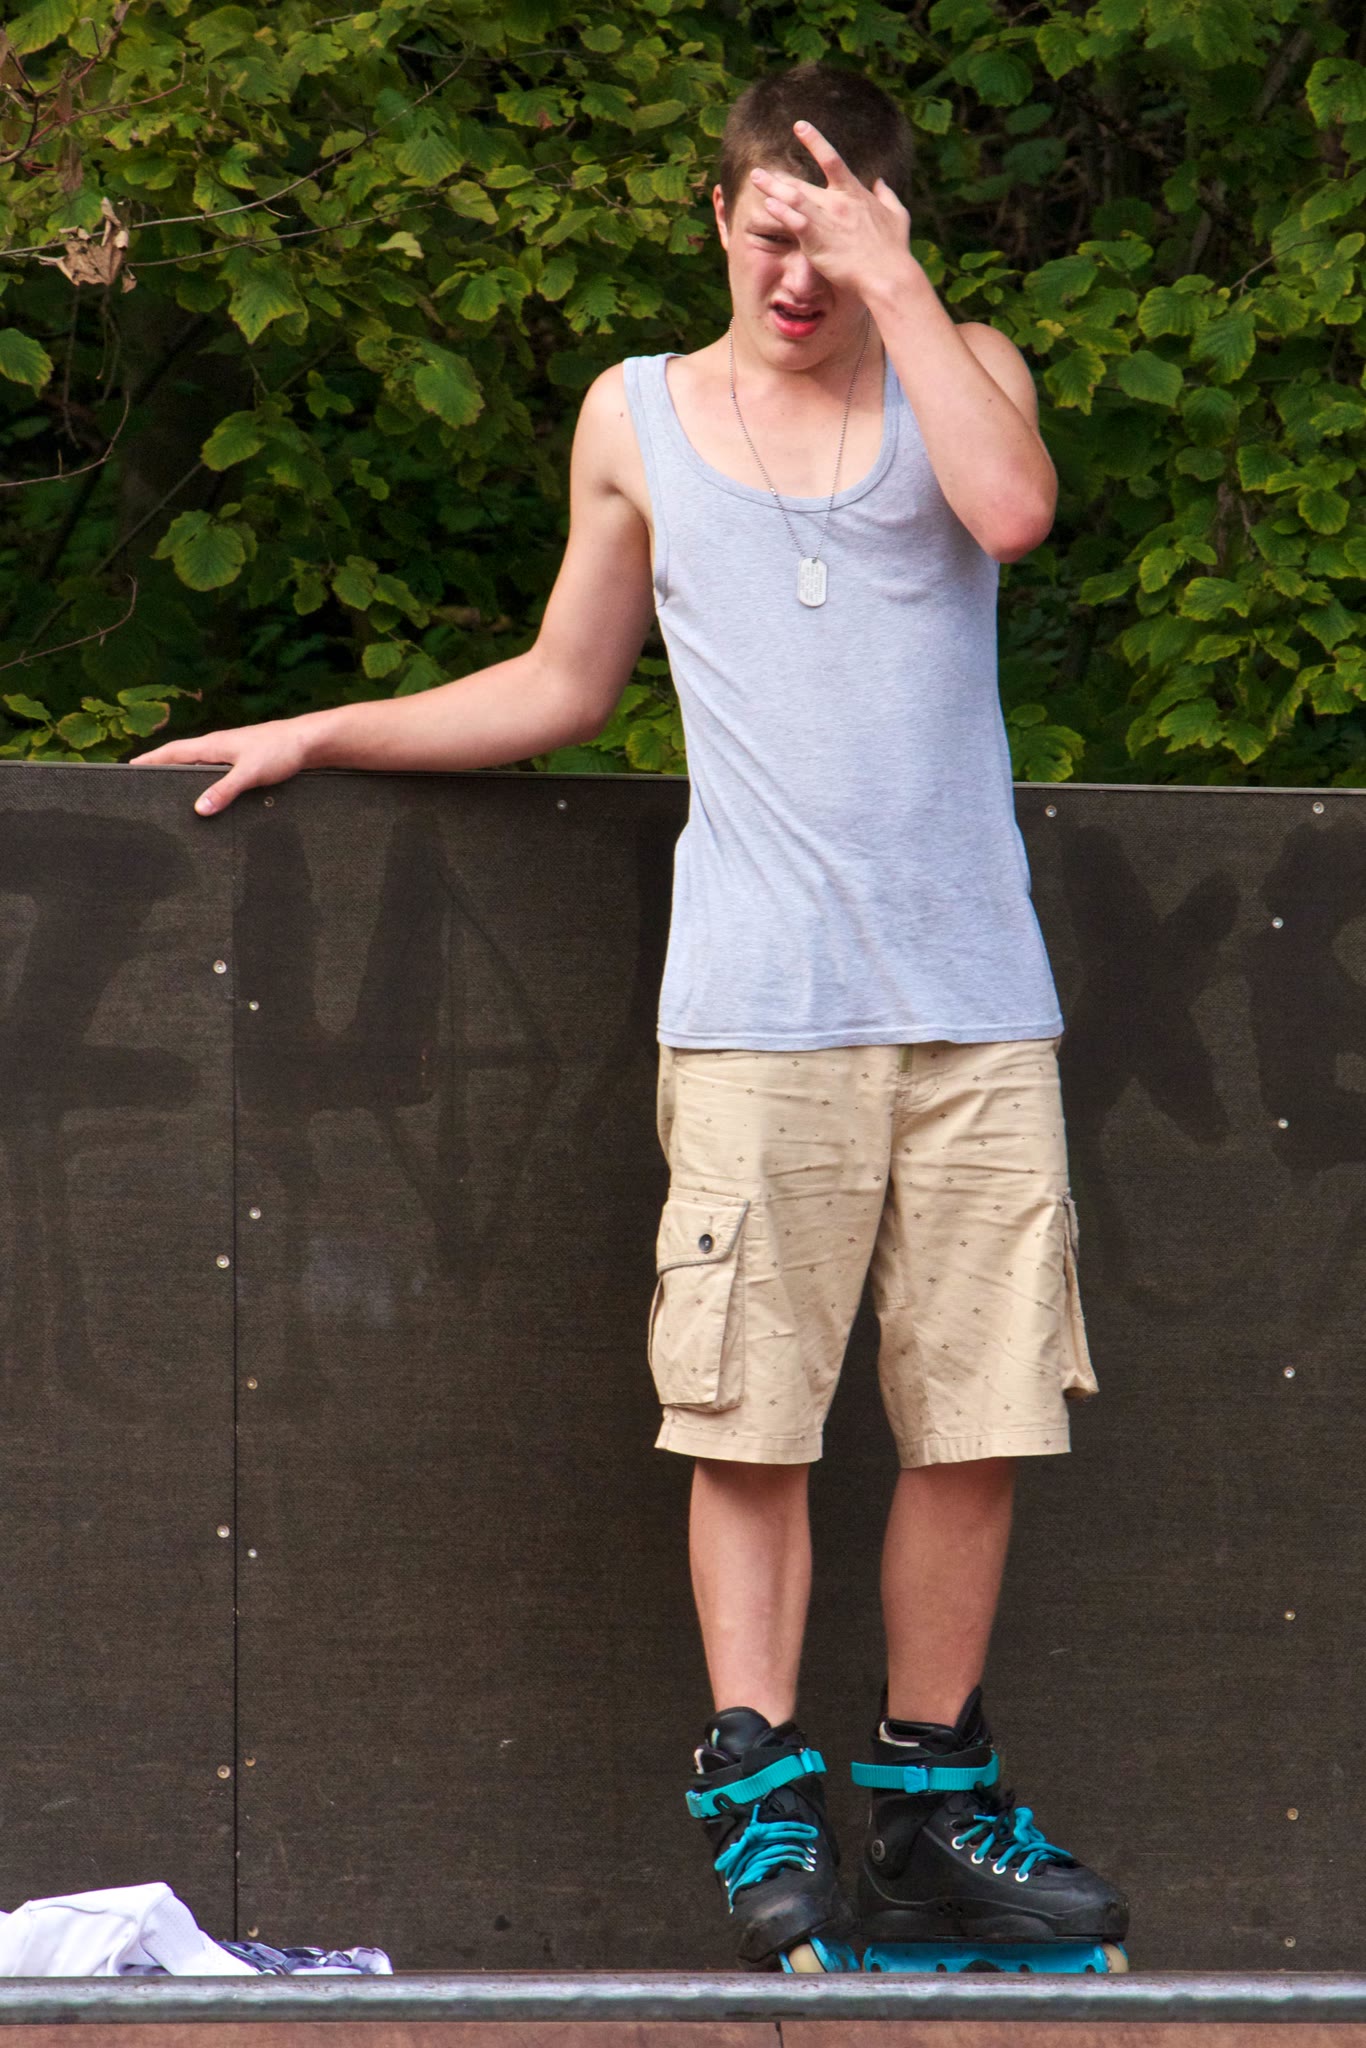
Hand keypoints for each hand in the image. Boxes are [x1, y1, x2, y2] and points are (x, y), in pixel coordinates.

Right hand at [132, 717, 311, 814]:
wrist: (310, 742)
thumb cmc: (280, 751)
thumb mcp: (250, 773)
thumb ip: (224, 791)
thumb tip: (199, 809)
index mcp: (211, 745)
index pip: (171, 751)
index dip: (149, 760)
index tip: (129, 769)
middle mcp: (217, 747)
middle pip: (180, 757)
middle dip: (160, 768)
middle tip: (142, 785)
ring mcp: (231, 753)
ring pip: (198, 764)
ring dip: (182, 774)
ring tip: (168, 792)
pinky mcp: (245, 761)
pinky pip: (215, 770)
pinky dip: (203, 780)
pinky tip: (206, 792)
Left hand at [750, 123, 919, 303]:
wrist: (888, 274)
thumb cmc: (894, 248)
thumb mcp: (898, 215)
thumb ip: (887, 195)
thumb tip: (881, 182)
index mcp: (854, 192)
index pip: (831, 159)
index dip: (814, 141)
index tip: (799, 126)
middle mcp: (837, 202)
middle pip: (802, 184)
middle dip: (779, 177)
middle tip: (760, 171)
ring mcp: (826, 220)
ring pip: (793, 198)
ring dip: (772, 187)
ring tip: (755, 178)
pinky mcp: (817, 240)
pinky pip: (794, 222)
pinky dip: (781, 212)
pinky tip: (768, 205)